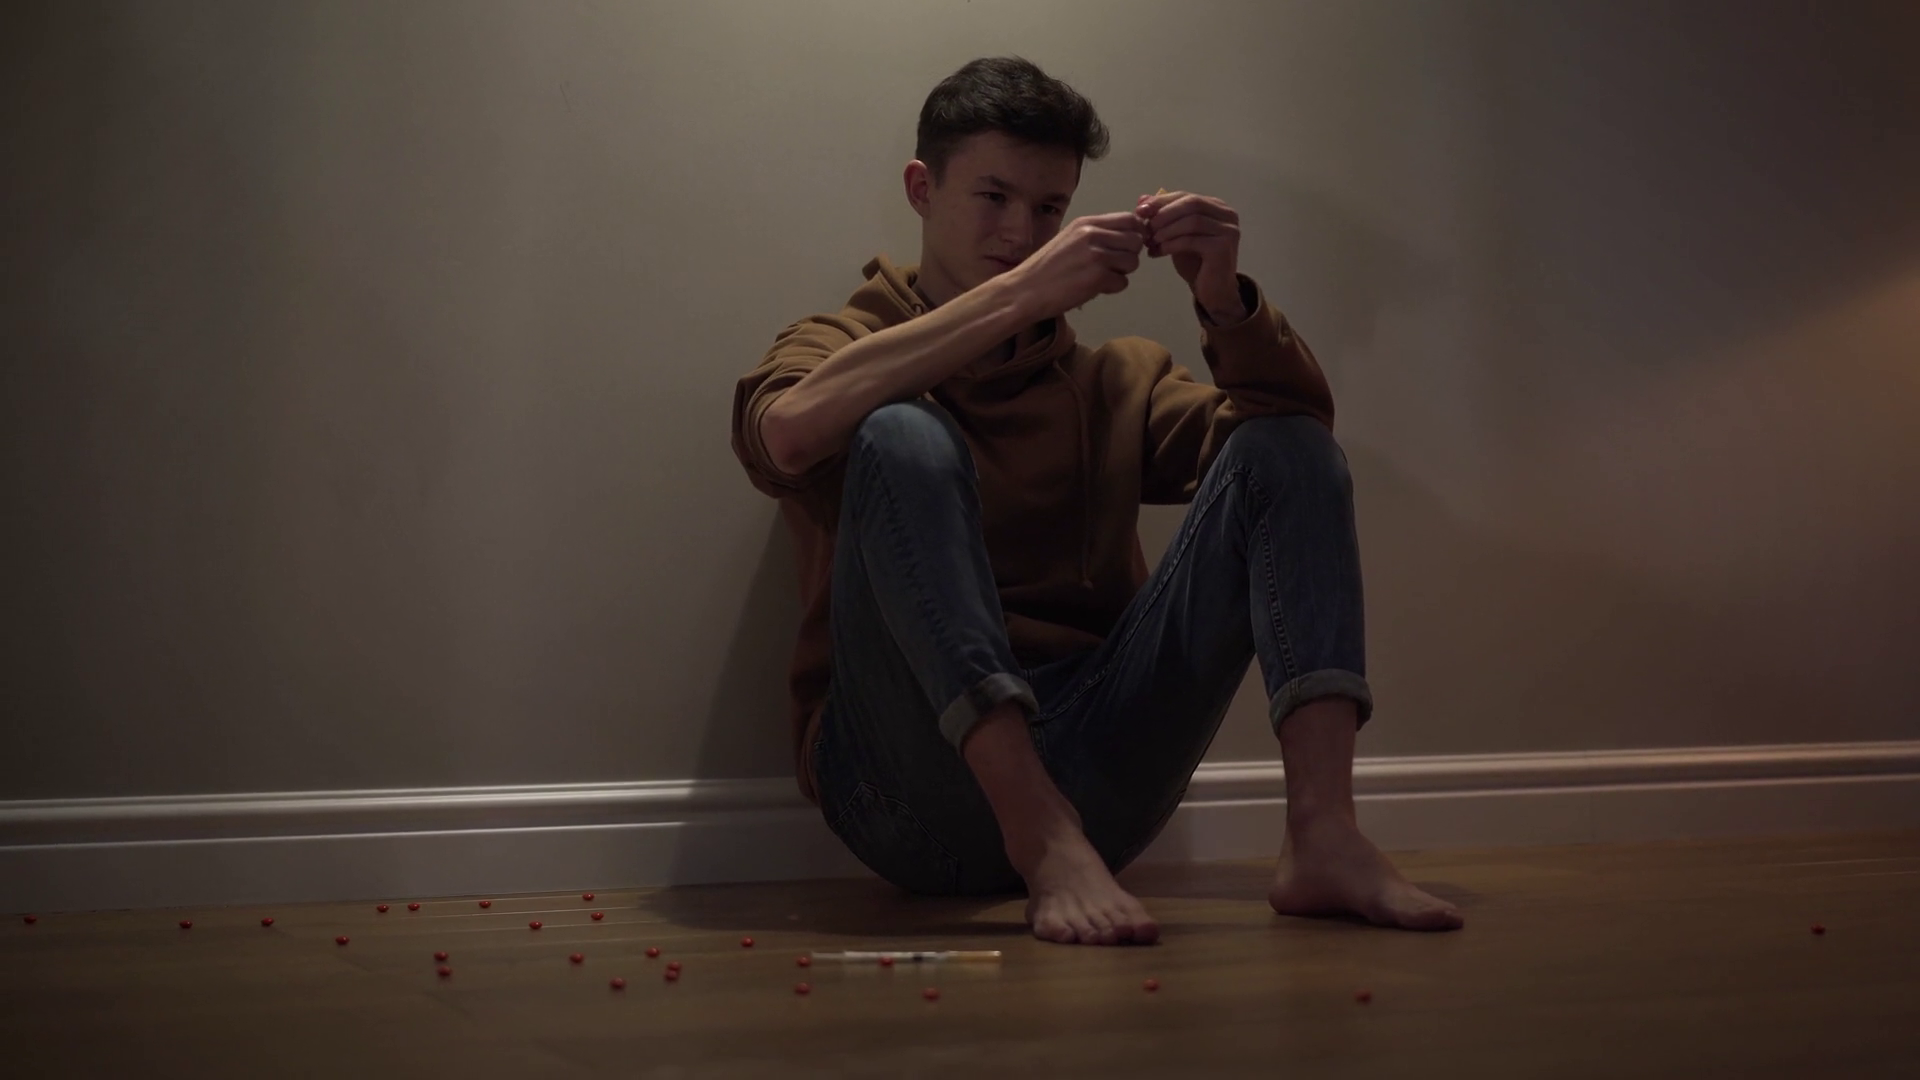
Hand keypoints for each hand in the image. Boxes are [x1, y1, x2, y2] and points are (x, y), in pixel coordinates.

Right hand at [1004, 211, 1146, 319]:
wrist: (1026, 290)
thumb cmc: (1045, 268)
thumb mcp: (1069, 239)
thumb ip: (1095, 234)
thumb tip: (1124, 236)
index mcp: (1086, 223)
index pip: (1130, 219)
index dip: (1134, 233)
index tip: (1126, 246)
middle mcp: (1093, 234)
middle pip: (1136, 240)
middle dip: (1129, 255)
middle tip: (1112, 265)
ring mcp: (1097, 255)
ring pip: (1133, 262)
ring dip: (1121, 273)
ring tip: (1100, 277)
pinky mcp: (1098, 277)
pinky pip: (1123, 282)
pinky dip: (1112, 288)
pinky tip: (1094, 288)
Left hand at [1136, 191, 1241, 316]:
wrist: (1214, 292)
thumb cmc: (1196, 263)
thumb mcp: (1176, 235)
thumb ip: (1163, 216)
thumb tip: (1142, 198)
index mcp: (1218, 207)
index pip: (1186, 196)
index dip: (1161, 201)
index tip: (1139, 210)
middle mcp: (1228, 215)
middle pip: (1191, 203)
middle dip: (1163, 214)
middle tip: (1145, 227)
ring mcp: (1228, 230)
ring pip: (1191, 221)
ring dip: (1166, 230)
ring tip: (1150, 242)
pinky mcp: (1223, 247)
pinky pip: (1191, 240)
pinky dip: (1170, 244)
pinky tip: (1157, 252)